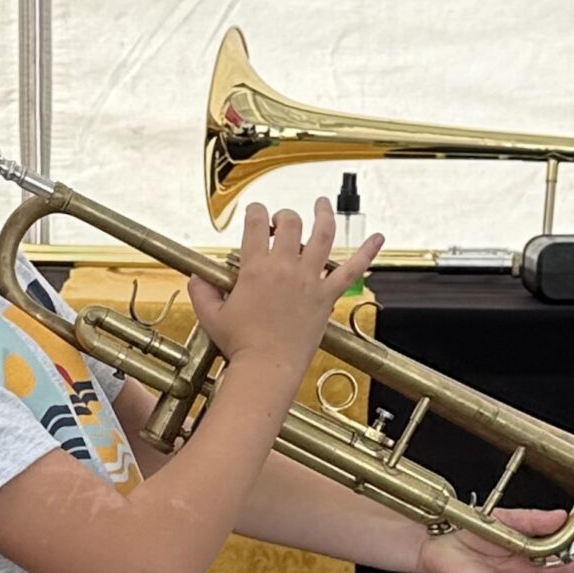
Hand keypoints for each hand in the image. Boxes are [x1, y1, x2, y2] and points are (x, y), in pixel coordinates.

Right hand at [185, 201, 382, 377]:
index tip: (256, 213)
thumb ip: (202, 292)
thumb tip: (195, 278)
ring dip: (323, 214)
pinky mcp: (327, 297)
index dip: (256, 212)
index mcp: (256, 268)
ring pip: (322, 234)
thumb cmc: (240, 345)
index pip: (256, 224)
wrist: (267, 368)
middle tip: (283, 220)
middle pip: (290, 223)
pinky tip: (378, 238)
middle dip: (285, 215)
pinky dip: (367, 252)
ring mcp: (309, 280)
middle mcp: (285, 268)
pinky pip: (352, 270)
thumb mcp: (212, 316)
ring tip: (322, 204)